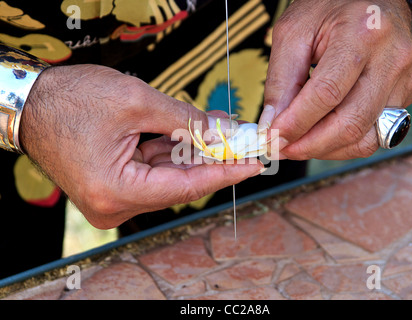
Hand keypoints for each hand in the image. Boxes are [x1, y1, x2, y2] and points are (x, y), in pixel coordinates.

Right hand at [20, 65, 263, 228]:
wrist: (30, 102)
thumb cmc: (70, 101)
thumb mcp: (136, 103)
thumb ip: (185, 120)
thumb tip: (222, 131)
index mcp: (116, 192)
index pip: (187, 187)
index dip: (225, 173)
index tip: (254, 164)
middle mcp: (114, 205)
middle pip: (180, 184)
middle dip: (212, 159)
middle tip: (243, 142)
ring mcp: (113, 198)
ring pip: (168, 177)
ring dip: (194, 154)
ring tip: (222, 132)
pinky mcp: (113, 186)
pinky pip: (152, 172)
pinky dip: (174, 154)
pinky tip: (194, 136)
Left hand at [260, 0, 411, 159]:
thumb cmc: (329, 7)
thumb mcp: (293, 33)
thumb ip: (280, 81)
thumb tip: (271, 125)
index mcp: (363, 34)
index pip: (327, 94)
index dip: (296, 123)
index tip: (272, 138)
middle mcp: (392, 59)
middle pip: (351, 123)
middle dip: (309, 145)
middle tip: (282, 149)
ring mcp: (404, 79)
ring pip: (365, 138)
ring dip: (326, 150)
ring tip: (298, 145)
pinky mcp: (406, 93)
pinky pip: (374, 134)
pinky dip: (343, 143)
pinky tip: (321, 136)